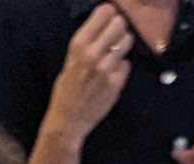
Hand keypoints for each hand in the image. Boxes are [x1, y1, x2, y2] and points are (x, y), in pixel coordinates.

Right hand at [46, 3, 133, 141]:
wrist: (68, 121)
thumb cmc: (66, 90)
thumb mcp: (70, 60)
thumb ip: (87, 42)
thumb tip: (104, 26)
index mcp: (79, 44)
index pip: (104, 12)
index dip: (110, 13)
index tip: (110, 17)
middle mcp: (93, 53)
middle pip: (119, 24)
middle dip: (119, 27)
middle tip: (116, 34)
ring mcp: (106, 69)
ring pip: (127, 42)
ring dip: (123, 44)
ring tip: (115, 53)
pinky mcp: (116, 84)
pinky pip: (126, 64)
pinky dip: (122, 67)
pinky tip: (112, 74)